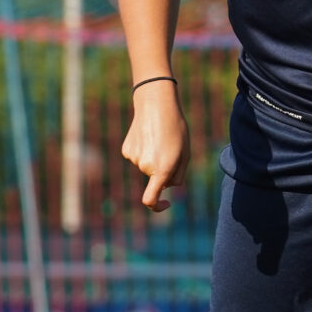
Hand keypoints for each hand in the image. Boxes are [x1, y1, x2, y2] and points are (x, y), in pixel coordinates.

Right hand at [120, 81, 189, 211]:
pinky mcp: (126, 150)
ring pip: (147, 167)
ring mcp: (133, 158)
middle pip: (156, 178)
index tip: (167, 204)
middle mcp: (145, 167)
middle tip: (172, 148)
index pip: (150, 200)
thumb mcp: (185, 153)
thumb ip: (178, 175)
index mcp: (162, 169)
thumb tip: (167, 186)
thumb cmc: (175, 128)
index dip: (158, 207)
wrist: (155, 104)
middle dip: (164, 169)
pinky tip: (149, 136)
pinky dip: (145, 151)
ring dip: (155, 158)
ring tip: (160, 138)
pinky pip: (139, 158)